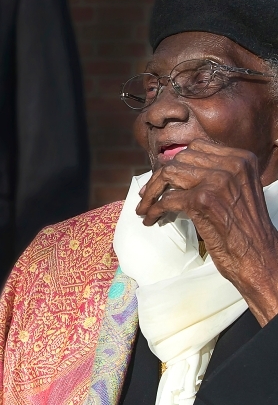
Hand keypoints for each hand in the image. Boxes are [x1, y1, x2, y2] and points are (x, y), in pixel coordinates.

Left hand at [136, 139, 277, 324]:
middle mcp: (231, 166)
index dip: (175, 161)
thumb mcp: (238, 189)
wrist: (259, 256)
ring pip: (168, 175)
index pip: (196, 147)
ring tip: (144, 206)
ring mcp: (217, 181)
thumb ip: (216, 174)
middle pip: (179, 160)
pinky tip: (151, 219)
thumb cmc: (246, 229)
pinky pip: (167, 200)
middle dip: (159, 177)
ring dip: (151, 192)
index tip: (163, 175)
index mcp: (241, 159)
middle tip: (148, 193)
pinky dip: (153, 210)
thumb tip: (177, 168)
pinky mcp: (203, 201)